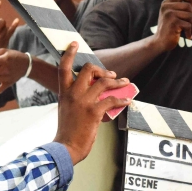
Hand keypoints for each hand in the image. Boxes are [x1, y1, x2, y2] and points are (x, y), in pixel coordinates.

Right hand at [53, 43, 131, 163]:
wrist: (65, 147)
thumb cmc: (68, 131)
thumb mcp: (66, 110)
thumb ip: (76, 98)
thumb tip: (94, 93)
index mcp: (64, 93)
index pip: (64, 68)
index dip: (69, 54)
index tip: (74, 43)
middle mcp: (73, 94)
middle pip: (89, 70)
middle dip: (103, 70)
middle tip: (112, 76)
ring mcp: (83, 102)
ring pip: (104, 82)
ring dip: (118, 82)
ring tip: (125, 83)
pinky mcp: (94, 112)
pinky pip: (112, 100)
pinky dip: (122, 99)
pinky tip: (127, 100)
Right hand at [153, 0, 191, 51]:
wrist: (160, 42)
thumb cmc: (168, 29)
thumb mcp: (170, 15)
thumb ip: (178, 8)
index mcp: (166, 3)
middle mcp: (166, 7)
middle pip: (188, 6)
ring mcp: (169, 14)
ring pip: (189, 15)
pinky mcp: (173, 23)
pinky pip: (188, 25)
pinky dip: (190, 32)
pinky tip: (189, 36)